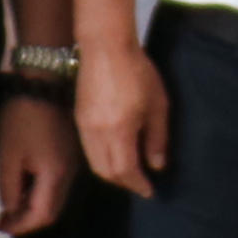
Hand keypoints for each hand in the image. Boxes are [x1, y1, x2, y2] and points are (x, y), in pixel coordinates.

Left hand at [0, 94, 78, 235]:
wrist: (44, 79)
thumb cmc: (22, 118)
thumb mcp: (8, 155)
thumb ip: (9, 188)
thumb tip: (12, 208)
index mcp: (57, 176)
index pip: (42, 216)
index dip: (20, 226)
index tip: (0, 227)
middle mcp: (71, 172)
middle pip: (52, 209)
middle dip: (27, 218)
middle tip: (3, 218)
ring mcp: (73, 160)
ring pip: (55, 194)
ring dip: (32, 203)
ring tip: (10, 201)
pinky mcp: (70, 149)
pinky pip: (57, 179)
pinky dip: (39, 188)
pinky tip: (23, 181)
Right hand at [75, 39, 170, 200]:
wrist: (105, 45)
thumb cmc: (138, 71)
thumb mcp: (158, 104)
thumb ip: (157, 137)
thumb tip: (156, 165)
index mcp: (119, 131)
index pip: (126, 171)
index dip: (138, 184)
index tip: (150, 191)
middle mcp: (97, 133)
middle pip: (106, 172)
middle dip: (123, 182)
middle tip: (139, 182)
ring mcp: (84, 126)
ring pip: (94, 162)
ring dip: (111, 172)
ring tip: (129, 170)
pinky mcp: (79, 117)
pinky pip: (88, 149)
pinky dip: (101, 158)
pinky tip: (114, 151)